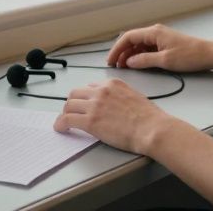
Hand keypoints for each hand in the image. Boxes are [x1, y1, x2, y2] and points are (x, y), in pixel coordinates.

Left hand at [53, 78, 176, 154]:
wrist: (152, 128)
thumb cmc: (149, 117)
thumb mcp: (134, 96)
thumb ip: (119, 96)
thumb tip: (112, 105)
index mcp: (112, 84)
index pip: (90, 87)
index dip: (84, 97)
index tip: (83, 105)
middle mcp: (101, 91)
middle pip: (75, 94)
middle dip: (72, 104)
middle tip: (71, 113)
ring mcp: (94, 106)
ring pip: (69, 105)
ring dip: (65, 114)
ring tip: (64, 122)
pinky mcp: (90, 121)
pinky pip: (67, 120)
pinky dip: (60, 124)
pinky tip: (60, 128)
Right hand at [106, 24, 212, 71]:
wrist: (209, 54)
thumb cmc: (190, 56)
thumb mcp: (165, 61)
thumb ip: (144, 60)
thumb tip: (129, 62)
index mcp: (154, 32)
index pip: (128, 37)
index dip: (117, 49)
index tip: (110, 60)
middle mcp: (156, 32)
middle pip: (132, 40)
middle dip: (122, 52)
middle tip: (115, 65)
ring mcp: (161, 38)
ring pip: (140, 44)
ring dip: (131, 54)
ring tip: (124, 67)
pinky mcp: (166, 44)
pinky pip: (148, 48)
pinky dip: (140, 55)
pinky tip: (138, 64)